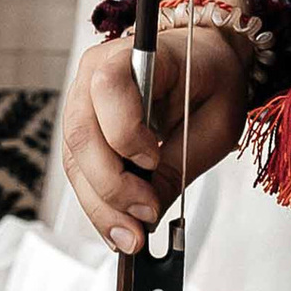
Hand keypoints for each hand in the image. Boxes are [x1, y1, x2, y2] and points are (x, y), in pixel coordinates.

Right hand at [62, 27, 251, 255]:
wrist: (203, 63)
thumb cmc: (213, 80)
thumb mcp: (216, 124)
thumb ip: (180, 165)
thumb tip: (147, 214)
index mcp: (137, 54)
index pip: (109, 87)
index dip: (125, 131)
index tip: (153, 161)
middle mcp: (96, 72)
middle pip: (81, 133)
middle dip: (110, 186)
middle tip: (143, 219)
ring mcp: (83, 100)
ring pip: (74, 160)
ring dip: (100, 204)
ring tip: (130, 236)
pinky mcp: (83, 127)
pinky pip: (79, 170)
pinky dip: (97, 202)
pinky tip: (118, 225)